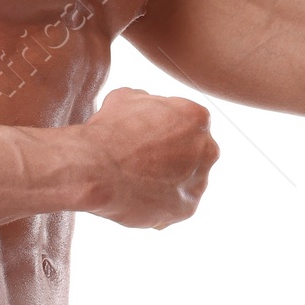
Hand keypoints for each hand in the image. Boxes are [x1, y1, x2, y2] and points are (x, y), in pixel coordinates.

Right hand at [83, 84, 218, 229]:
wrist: (97, 169)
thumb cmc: (109, 131)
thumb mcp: (126, 97)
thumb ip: (147, 101)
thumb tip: (146, 105)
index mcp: (198, 118)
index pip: (188, 124)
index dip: (164, 131)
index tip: (145, 140)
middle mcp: (207, 148)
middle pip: (194, 153)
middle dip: (173, 157)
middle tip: (142, 162)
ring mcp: (200, 180)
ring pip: (187, 180)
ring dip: (169, 181)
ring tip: (137, 182)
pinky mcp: (188, 207)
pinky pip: (177, 205)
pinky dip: (161, 204)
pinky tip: (138, 198)